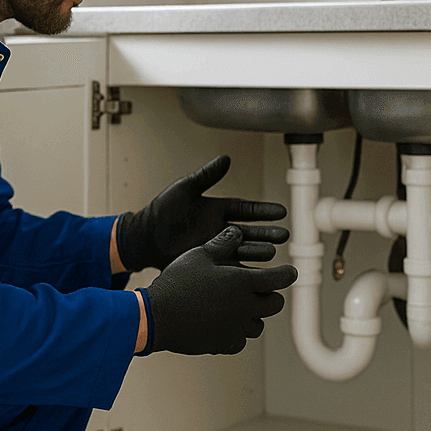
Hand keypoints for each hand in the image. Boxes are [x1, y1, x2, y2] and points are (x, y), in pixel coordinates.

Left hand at [116, 155, 287, 271]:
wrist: (145, 236)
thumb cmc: (163, 209)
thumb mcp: (186, 188)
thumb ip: (207, 176)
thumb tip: (227, 158)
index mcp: (218, 210)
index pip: (247, 210)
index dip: (264, 212)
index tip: (282, 212)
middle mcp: (221, 229)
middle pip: (250, 232)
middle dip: (267, 233)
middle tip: (285, 235)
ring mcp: (216, 247)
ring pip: (242, 250)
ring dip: (257, 251)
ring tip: (273, 253)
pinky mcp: (208, 263)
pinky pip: (228, 266)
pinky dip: (241, 269)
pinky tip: (255, 272)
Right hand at [141, 226, 297, 355]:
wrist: (155, 316)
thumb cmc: (177, 282)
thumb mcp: (198, 256)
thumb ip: (222, 244)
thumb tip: (236, 231)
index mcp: (242, 283)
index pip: (280, 279)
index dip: (287, 274)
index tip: (290, 272)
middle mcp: (244, 307)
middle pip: (275, 304)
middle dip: (271, 296)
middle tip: (262, 290)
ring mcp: (235, 328)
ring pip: (259, 325)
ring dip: (255, 316)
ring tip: (241, 307)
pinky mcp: (223, 344)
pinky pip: (240, 341)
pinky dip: (237, 334)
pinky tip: (225, 325)